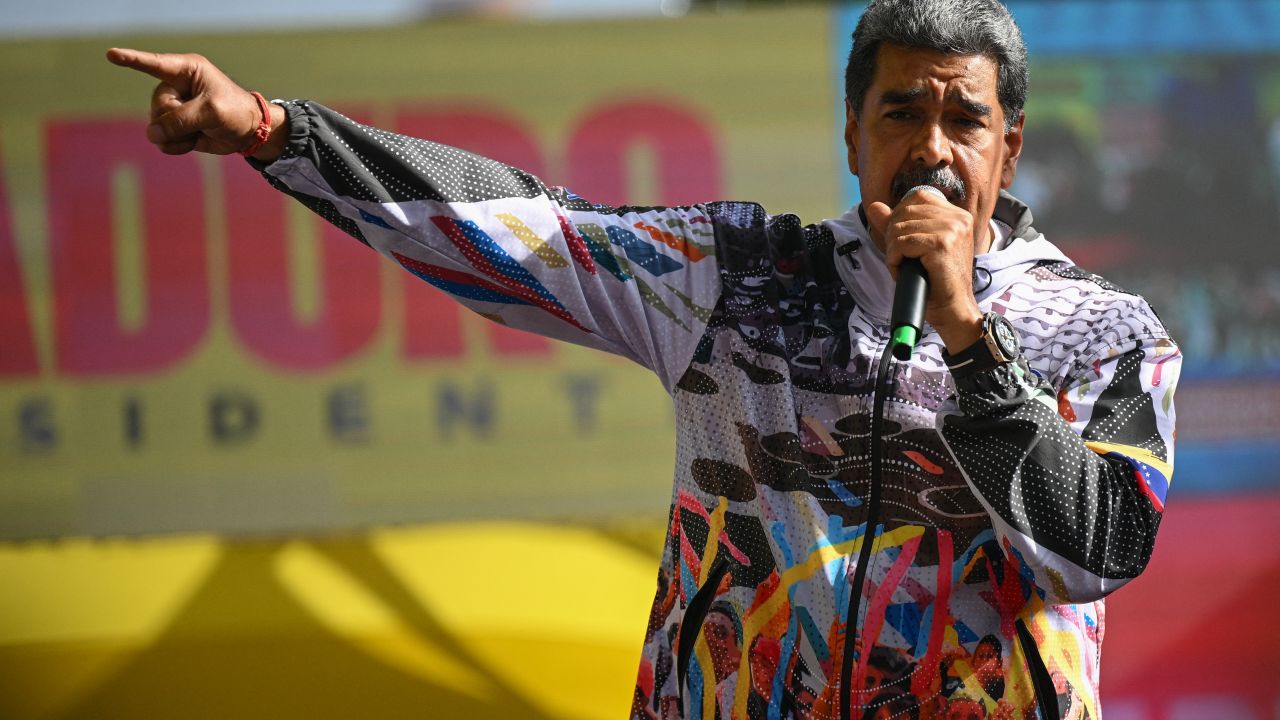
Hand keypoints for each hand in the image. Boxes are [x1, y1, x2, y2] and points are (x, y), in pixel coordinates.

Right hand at [105, 48, 286, 160]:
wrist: (249, 133)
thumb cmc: (235, 112)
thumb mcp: (212, 112)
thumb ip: (181, 120)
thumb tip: (153, 134)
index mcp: (187, 70)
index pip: (154, 64)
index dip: (132, 60)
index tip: (111, 55)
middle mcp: (175, 86)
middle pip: (157, 106)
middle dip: (177, 119)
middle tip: (202, 120)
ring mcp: (173, 107)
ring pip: (156, 125)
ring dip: (178, 136)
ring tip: (200, 132)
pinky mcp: (174, 127)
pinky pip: (162, 139)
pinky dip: (176, 146)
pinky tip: (193, 142)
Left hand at [865, 188, 983, 352]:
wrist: (951, 309)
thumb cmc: (935, 282)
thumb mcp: (914, 248)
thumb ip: (895, 225)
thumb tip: (874, 206)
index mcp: (957, 215)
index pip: (917, 196)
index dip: (900, 215)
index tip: (901, 240)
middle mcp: (958, 218)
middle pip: (905, 210)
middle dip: (893, 235)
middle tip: (900, 257)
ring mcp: (952, 230)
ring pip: (900, 228)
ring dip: (893, 250)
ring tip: (903, 266)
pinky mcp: (942, 244)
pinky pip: (902, 243)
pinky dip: (895, 259)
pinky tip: (903, 270)